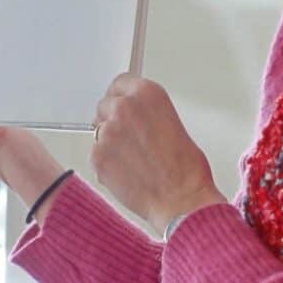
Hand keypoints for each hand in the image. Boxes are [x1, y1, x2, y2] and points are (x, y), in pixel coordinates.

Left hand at [91, 74, 226, 236]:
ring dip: (110, 142)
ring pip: (99, 131)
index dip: (120, 96)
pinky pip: (96, 154)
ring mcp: (108, 131)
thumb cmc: (186, 168)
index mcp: (148, 94)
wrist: (181, 199)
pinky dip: (106, 164)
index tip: (120, 102)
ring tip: (134, 160)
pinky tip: (127, 173)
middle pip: (105, 105)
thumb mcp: (173, 123)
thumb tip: (132, 115)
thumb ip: (147, 112)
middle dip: (113, 119)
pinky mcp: (97, 155)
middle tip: (130, 139)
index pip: (120, 82)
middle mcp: (125, 107)